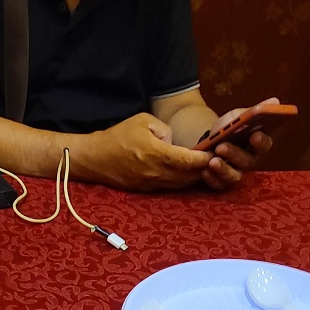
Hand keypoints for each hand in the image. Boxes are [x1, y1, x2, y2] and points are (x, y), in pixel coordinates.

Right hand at [84, 113, 210, 190]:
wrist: (95, 158)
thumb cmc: (118, 136)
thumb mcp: (142, 120)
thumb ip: (165, 129)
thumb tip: (175, 141)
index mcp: (157, 153)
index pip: (189, 160)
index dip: (205, 158)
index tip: (214, 152)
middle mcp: (156, 172)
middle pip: (189, 175)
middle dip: (203, 169)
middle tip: (213, 159)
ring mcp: (151, 183)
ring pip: (181, 184)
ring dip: (193, 176)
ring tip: (200, 166)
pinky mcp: (146, 189)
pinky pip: (170, 186)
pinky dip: (180, 180)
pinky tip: (184, 172)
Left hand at [201, 97, 278, 190]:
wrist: (207, 139)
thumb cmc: (227, 128)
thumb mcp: (238, 116)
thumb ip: (255, 111)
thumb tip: (275, 100)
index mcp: (256, 144)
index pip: (265, 144)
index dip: (261, 141)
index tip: (255, 135)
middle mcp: (248, 160)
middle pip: (247, 161)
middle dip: (235, 154)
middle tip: (221, 147)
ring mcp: (235, 172)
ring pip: (234, 175)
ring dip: (223, 169)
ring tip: (212, 160)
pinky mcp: (221, 180)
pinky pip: (219, 184)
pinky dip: (212, 178)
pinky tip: (204, 171)